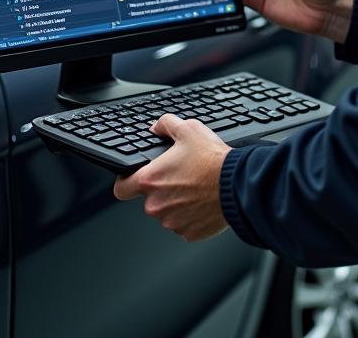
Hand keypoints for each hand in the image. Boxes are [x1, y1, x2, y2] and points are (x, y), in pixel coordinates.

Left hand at [113, 114, 229, 240]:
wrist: (236, 185)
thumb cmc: (212, 159)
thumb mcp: (188, 129)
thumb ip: (166, 125)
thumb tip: (156, 127)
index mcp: (150, 180)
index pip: (121, 189)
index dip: (126, 182)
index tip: (134, 180)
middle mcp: (156, 205)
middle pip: (149, 200)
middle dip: (161, 190)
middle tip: (180, 177)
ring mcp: (172, 222)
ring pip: (167, 213)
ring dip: (176, 203)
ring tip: (195, 188)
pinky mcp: (189, 233)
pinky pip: (184, 224)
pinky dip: (191, 216)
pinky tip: (203, 201)